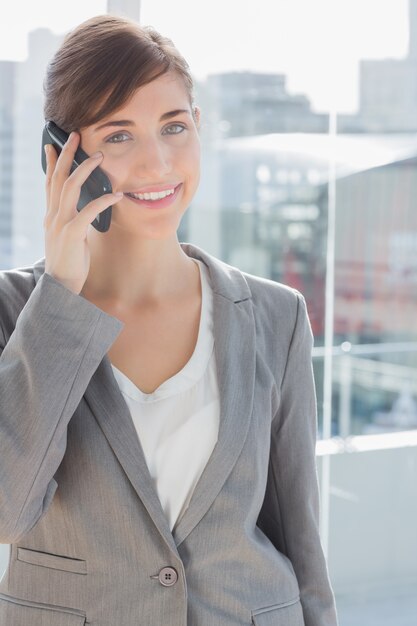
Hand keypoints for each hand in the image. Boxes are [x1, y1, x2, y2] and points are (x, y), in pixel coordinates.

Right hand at [43, 131, 121, 294]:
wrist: (61, 286)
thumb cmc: (69, 262)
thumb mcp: (68, 236)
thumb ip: (72, 220)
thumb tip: (83, 209)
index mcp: (52, 215)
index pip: (50, 183)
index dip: (52, 163)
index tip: (53, 144)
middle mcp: (53, 216)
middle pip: (58, 178)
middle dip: (66, 155)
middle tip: (75, 136)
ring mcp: (61, 224)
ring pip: (70, 188)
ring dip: (85, 170)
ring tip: (99, 157)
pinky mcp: (72, 235)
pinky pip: (87, 211)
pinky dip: (103, 200)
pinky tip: (117, 194)